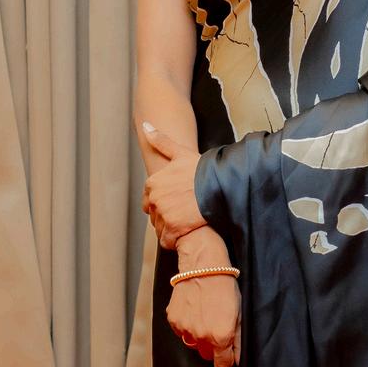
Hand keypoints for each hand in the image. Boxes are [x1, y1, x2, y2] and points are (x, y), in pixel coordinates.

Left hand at [140, 122, 206, 247]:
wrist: (221, 187)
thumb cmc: (203, 171)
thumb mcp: (182, 153)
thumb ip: (161, 141)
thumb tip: (146, 126)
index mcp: (153, 182)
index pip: (149, 200)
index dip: (164, 202)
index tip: (178, 202)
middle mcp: (154, 198)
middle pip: (155, 215)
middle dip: (167, 216)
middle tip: (185, 212)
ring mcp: (163, 214)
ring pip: (161, 229)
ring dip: (172, 229)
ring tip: (189, 221)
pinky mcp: (173, 229)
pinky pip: (167, 240)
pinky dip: (176, 239)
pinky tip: (188, 230)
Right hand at [168, 273, 240, 366]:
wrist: (204, 266)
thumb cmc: (224, 287)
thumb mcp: (239, 313)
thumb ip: (238, 340)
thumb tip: (237, 358)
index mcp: (221, 337)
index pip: (222, 364)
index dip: (227, 358)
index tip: (228, 351)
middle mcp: (202, 336)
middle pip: (207, 355)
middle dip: (213, 347)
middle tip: (217, 327)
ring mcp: (185, 329)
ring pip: (193, 343)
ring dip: (198, 336)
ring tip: (204, 315)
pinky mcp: (174, 320)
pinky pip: (181, 331)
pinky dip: (187, 325)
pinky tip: (193, 310)